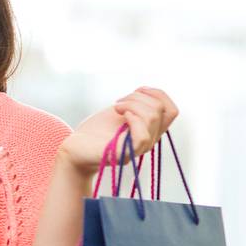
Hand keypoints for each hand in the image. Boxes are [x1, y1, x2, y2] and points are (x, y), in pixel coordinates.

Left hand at [58, 86, 179, 176]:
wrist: (74, 149)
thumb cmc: (94, 132)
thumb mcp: (119, 112)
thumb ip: (136, 105)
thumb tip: (147, 91)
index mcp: (150, 131)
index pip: (171, 110)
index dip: (158, 94)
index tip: (137, 90)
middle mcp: (149, 141)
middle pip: (161, 110)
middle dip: (139, 97)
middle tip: (118, 102)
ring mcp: (138, 149)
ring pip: (152, 119)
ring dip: (132, 104)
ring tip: (116, 107)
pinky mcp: (124, 155)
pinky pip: (142, 135)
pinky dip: (132, 117)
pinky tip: (119, 114)